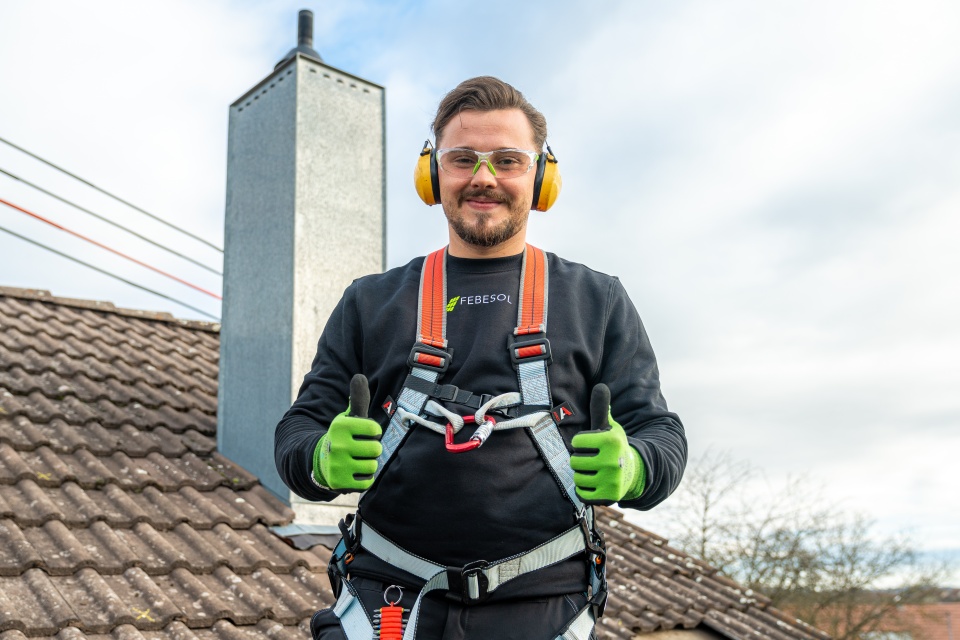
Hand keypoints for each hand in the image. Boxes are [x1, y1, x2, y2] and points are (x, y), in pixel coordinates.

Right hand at [312, 374, 382, 491]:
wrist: (322, 462)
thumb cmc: (344, 437)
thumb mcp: (348, 418)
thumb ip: (357, 399)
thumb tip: (359, 376)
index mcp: (341, 426)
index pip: (375, 429)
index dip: (373, 432)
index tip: (364, 433)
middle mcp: (337, 444)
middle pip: (376, 449)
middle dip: (372, 449)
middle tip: (361, 449)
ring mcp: (337, 464)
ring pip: (372, 466)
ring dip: (368, 464)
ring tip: (357, 460)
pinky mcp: (339, 482)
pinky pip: (367, 481)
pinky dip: (364, 478)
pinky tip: (355, 472)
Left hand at [570, 384, 644, 504]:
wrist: (632, 472)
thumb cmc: (613, 446)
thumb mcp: (610, 427)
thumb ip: (601, 408)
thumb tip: (600, 386)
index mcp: (610, 441)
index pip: (577, 442)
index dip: (582, 443)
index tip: (593, 445)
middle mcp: (612, 461)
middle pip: (575, 461)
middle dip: (581, 460)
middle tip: (593, 460)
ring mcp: (611, 481)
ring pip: (577, 478)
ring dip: (583, 475)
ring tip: (595, 472)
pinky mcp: (608, 497)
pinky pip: (581, 494)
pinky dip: (585, 490)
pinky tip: (595, 484)